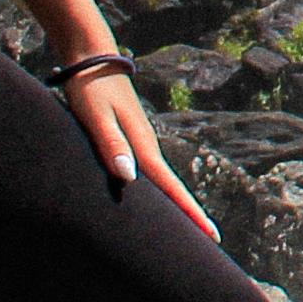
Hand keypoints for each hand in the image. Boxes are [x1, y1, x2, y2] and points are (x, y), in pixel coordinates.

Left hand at [61, 53, 219, 241]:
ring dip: (175, 205)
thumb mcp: (97, 118)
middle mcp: (146, 147)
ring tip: (185, 230)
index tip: (212, 237)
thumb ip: (111, 146)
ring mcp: (139, 143)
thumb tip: (130, 178)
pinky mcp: (127, 139)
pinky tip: (151, 199)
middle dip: (191, 216)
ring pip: (161, 182)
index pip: (172, 188)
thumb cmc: (90, 89)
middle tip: (210, 244)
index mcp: (143, 147)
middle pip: (173, 189)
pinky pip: (147, 174)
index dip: (191, 214)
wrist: (90, 57)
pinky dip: (156, 191)